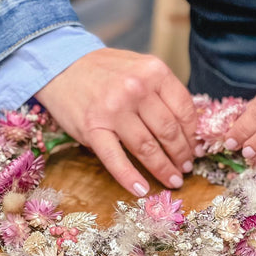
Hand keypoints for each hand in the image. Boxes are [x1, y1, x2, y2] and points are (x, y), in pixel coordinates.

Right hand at [35, 48, 197, 196]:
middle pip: (168, 132)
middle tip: (186, 169)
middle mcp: (135, 89)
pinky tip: (142, 190)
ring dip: (164, 169)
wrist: (60, 65)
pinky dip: (130, 178)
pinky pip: (116, 160)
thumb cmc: (105, 71)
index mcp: (153, 71)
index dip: (192, 135)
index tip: (195, 149)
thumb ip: (162, 92)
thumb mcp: (140, 68)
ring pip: (148, 148)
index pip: (184, 110)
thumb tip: (189, 128)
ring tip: (172, 180)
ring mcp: (113, 110)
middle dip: (181, 156)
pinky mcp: (93, 129)